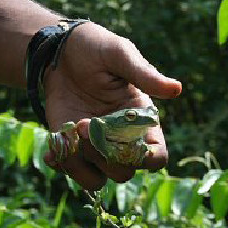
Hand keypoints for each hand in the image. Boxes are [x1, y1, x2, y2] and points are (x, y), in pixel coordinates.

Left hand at [42, 22, 181, 189]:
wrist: (59, 52)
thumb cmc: (96, 49)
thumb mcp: (120, 55)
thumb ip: (145, 74)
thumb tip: (176, 89)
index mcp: (143, 121)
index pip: (157, 156)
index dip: (145, 159)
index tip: (124, 143)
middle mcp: (123, 140)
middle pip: (124, 171)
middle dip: (102, 154)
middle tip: (83, 124)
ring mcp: (97, 146)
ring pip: (99, 179)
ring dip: (81, 164)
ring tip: (67, 135)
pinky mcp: (73, 147)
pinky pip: (73, 172)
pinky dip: (62, 166)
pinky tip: (52, 150)